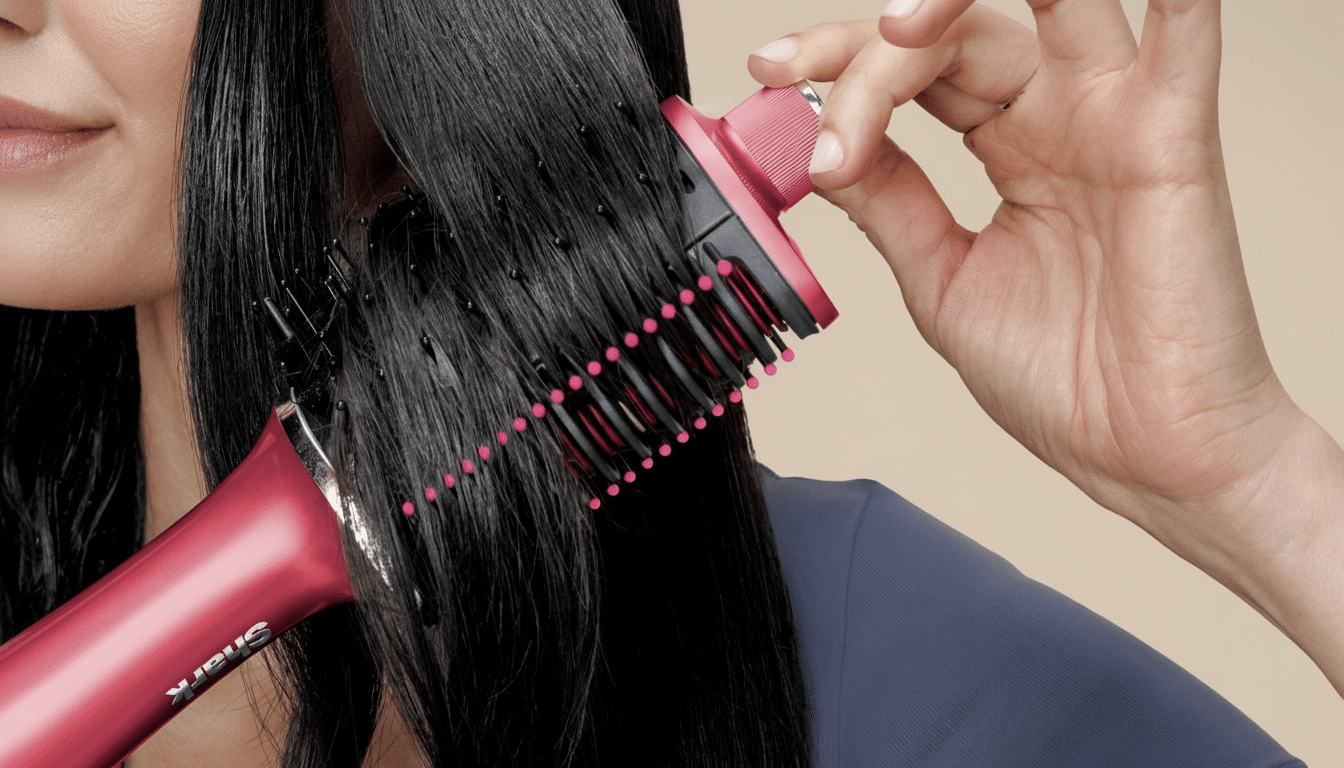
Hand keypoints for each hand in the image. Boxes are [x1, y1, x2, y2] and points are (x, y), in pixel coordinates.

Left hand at [751, 0, 1343, 694]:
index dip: (839, 66)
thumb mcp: (942, 281)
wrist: (1144, 459)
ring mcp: (1113, 118)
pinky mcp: (1171, 137)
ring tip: (892, 33)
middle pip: (955, 32)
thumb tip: (818, 145)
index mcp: (1011, 147)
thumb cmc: (1066, 382)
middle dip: (864, 48)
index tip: (768, 78)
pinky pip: (1183, 32)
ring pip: (1048, 1)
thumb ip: (890, 204)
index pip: (916, 69)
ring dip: (957, 1)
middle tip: (796, 77)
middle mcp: (1060, 117)